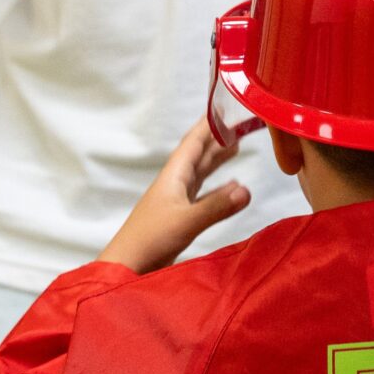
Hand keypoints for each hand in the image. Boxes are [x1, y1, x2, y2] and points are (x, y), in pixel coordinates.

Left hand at [100, 118, 250, 272]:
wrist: (127, 267)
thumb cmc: (150, 239)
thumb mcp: (186, 221)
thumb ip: (216, 207)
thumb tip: (247, 189)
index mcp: (174, 176)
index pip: (194, 142)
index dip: (209, 124)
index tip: (224, 106)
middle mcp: (176, 183)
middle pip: (199, 154)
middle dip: (218, 138)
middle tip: (239, 123)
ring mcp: (177, 200)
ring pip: (201, 173)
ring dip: (218, 160)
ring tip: (236, 146)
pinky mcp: (181, 217)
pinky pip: (204, 195)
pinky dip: (219, 189)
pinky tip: (231, 189)